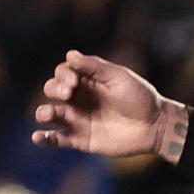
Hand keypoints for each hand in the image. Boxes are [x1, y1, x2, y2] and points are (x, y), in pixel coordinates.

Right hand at [32, 50, 185, 160]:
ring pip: (49, 114)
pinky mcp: (81, 139)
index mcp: (88, 81)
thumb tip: (70, 54)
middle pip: (52, 90)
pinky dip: (44, 138)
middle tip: (69, 93)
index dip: (63, 74)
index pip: (63, 73)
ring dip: (44, 112)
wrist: (155, 126)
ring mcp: (79, 119)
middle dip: (54, 89)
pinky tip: (38, 137)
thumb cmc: (140, 98)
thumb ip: (95, 67)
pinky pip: (57, 139)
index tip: (74, 81)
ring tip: (50, 114)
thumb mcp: (119, 78)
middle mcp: (79, 99)